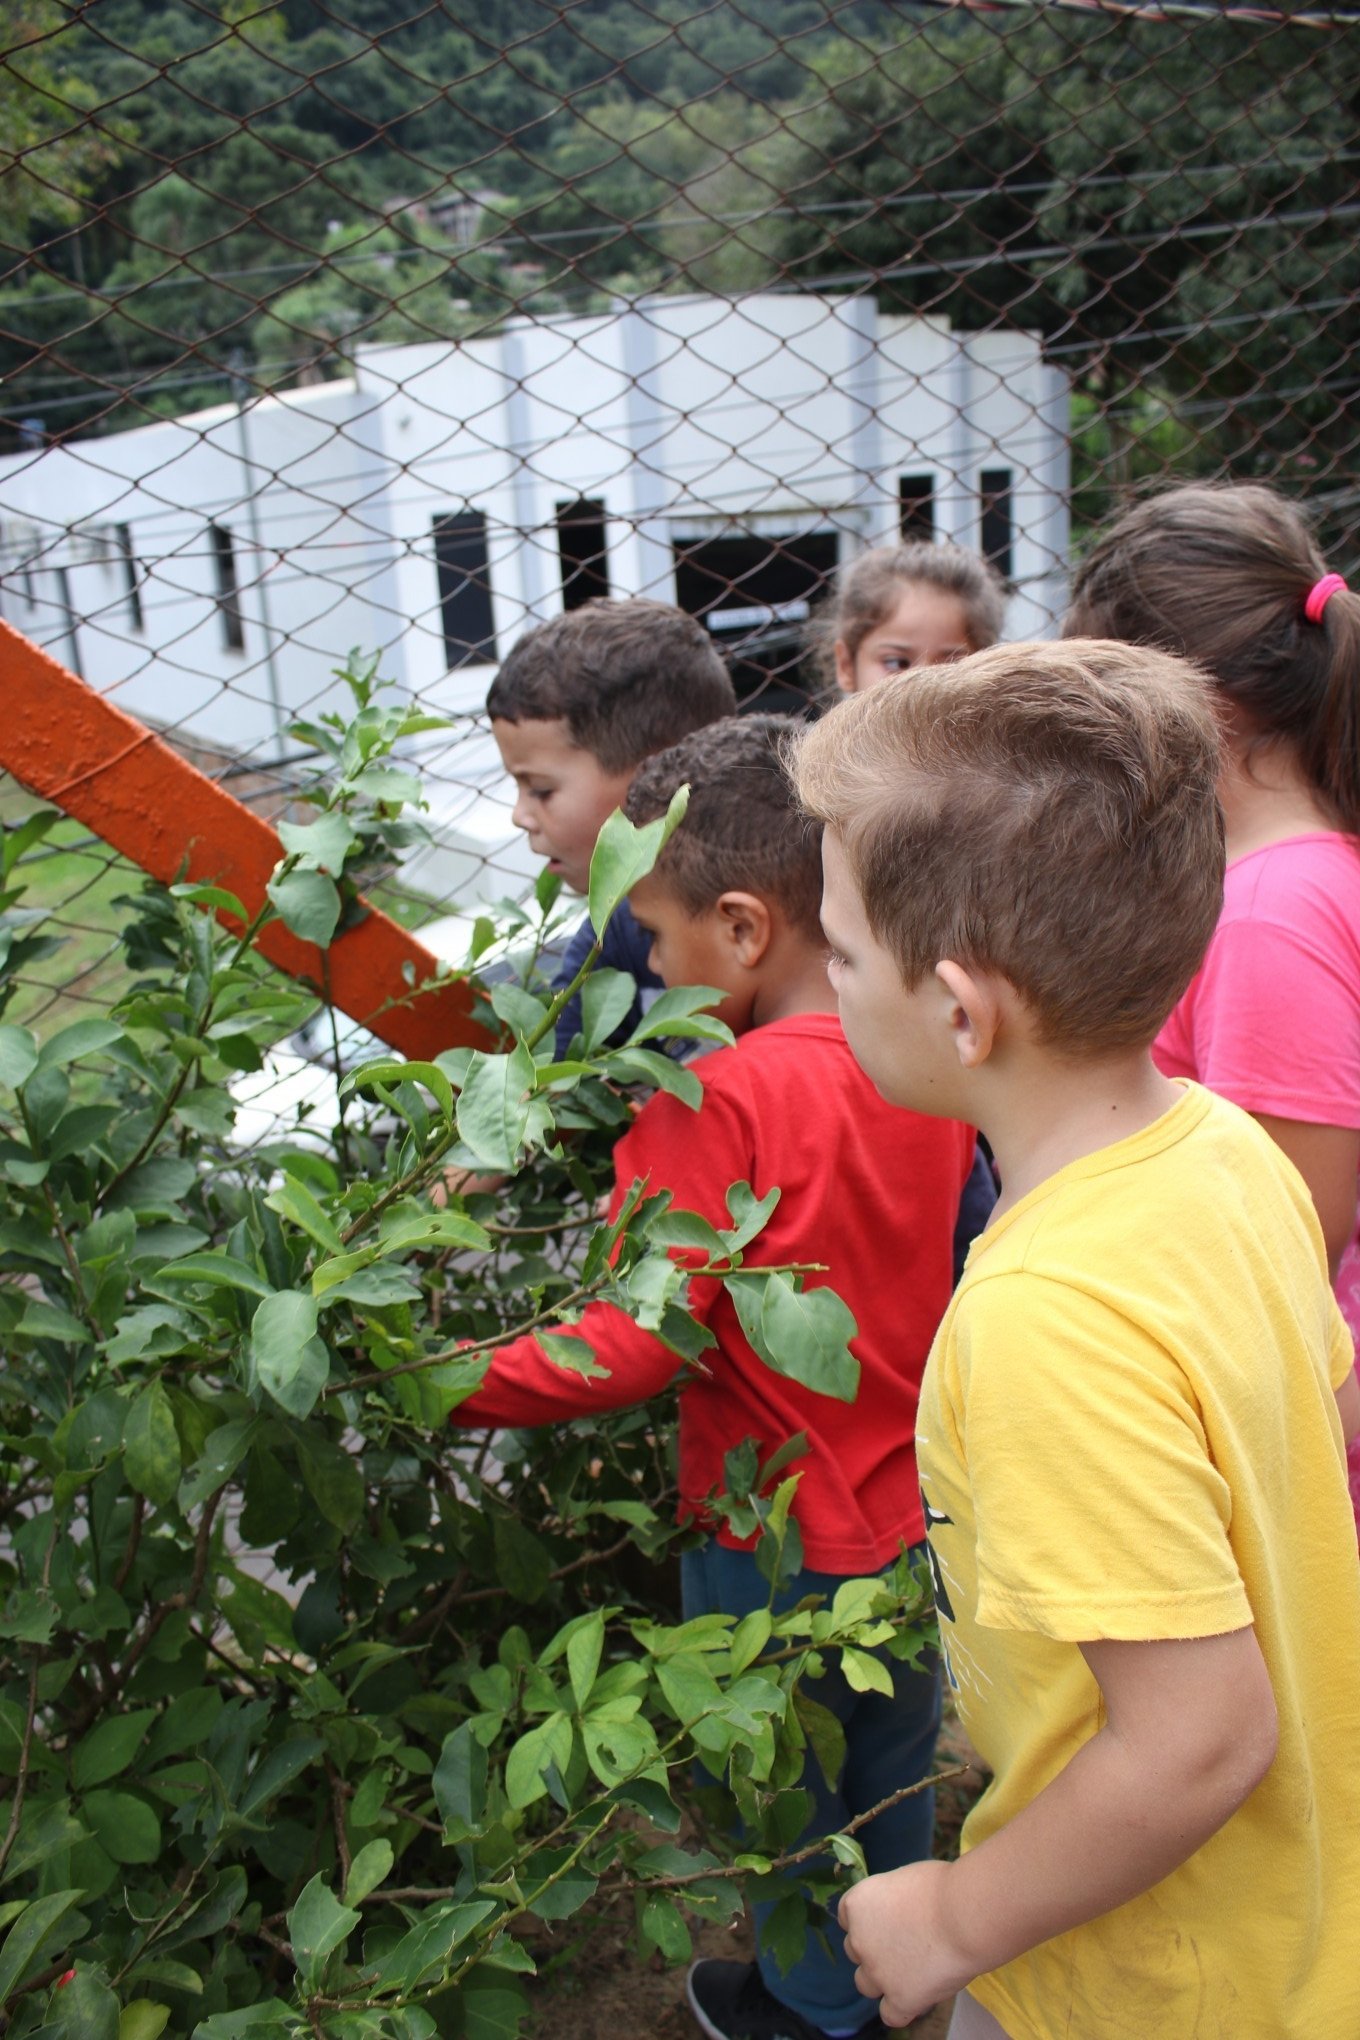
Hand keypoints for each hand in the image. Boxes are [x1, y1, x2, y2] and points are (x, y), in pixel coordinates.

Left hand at [838, 1861, 975, 2028]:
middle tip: (905, 1944)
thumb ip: (892, 1901)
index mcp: (858, 1904)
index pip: (848, 1918)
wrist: (963, 1916)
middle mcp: (859, 1940)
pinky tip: (917, 1997)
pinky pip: (890, 2014)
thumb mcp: (904, 1880)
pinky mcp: (899, 1999)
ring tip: (911, 1972)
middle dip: (874, 1948)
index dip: (868, 1921)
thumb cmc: (941, 1887)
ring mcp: (877, 1973)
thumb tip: (900, 1911)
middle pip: (855, 1950)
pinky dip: (901, 2008)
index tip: (889, 1921)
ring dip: (882, 1979)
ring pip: (865, 1984)